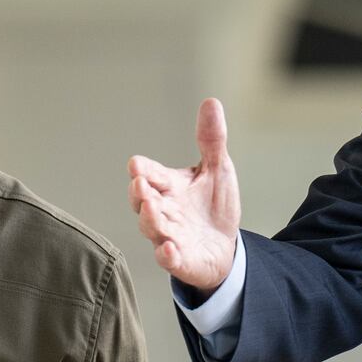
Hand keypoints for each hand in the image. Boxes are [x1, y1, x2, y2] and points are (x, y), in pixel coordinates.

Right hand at [129, 98, 241, 292]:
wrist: (225, 247)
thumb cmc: (213, 207)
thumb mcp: (217, 169)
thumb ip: (211, 140)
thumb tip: (211, 102)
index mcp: (169, 187)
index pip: (150, 174)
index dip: (143, 170)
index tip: (137, 165)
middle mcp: (163, 210)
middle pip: (144, 202)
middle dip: (140, 194)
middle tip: (140, 184)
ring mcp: (169, 236)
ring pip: (152, 228)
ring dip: (151, 220)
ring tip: (153, 209)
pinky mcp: (180, 260)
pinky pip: (168, 259)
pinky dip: (166, 255)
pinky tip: (168, 249)